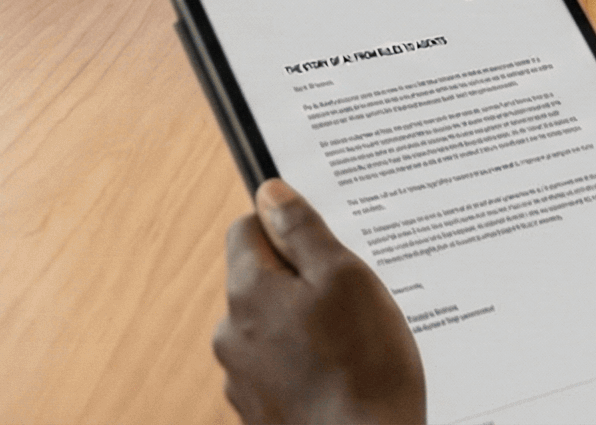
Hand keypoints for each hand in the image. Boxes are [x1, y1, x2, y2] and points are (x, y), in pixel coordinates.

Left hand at [214, 180, 424, 424]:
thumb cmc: (364, 371)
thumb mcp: (346, 278)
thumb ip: (303, 230)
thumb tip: (271, 193)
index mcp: (247, 291)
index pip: (246, 229)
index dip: (286, 227)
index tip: (322, 244)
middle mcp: (231, 334)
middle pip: (260, 281)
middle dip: (301, 283)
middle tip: (351, 301)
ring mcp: (242, 379)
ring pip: (272, 329)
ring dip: (304, 328)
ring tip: (353, 347)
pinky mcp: (260, 413)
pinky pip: (279, 371)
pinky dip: (305, 368)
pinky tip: (342, 378)